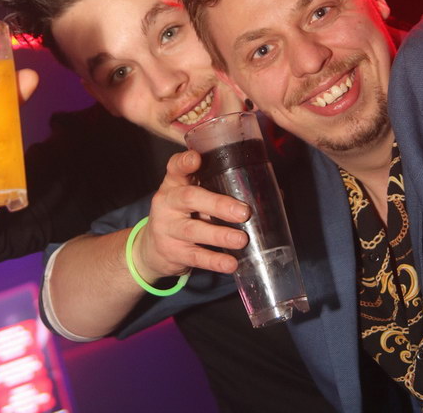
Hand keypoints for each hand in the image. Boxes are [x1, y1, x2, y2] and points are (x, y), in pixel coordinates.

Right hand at [135, 150, 250, 281]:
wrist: (152, 249)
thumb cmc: (183, 215)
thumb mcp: (192, 198)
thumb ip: (218, 191)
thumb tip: (270, 193)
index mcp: (174, 183)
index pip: (175, 167)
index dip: (184, 162)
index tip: (197, 158)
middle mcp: (167, 202)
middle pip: (189, 198)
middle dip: (218, 204)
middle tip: (243, 212)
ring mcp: (167, 228)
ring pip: (193, 230)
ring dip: (219, 235)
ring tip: (241, 239)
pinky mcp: (171, 252)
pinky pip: (195, 256)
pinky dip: (214, 261)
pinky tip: (231, 263)